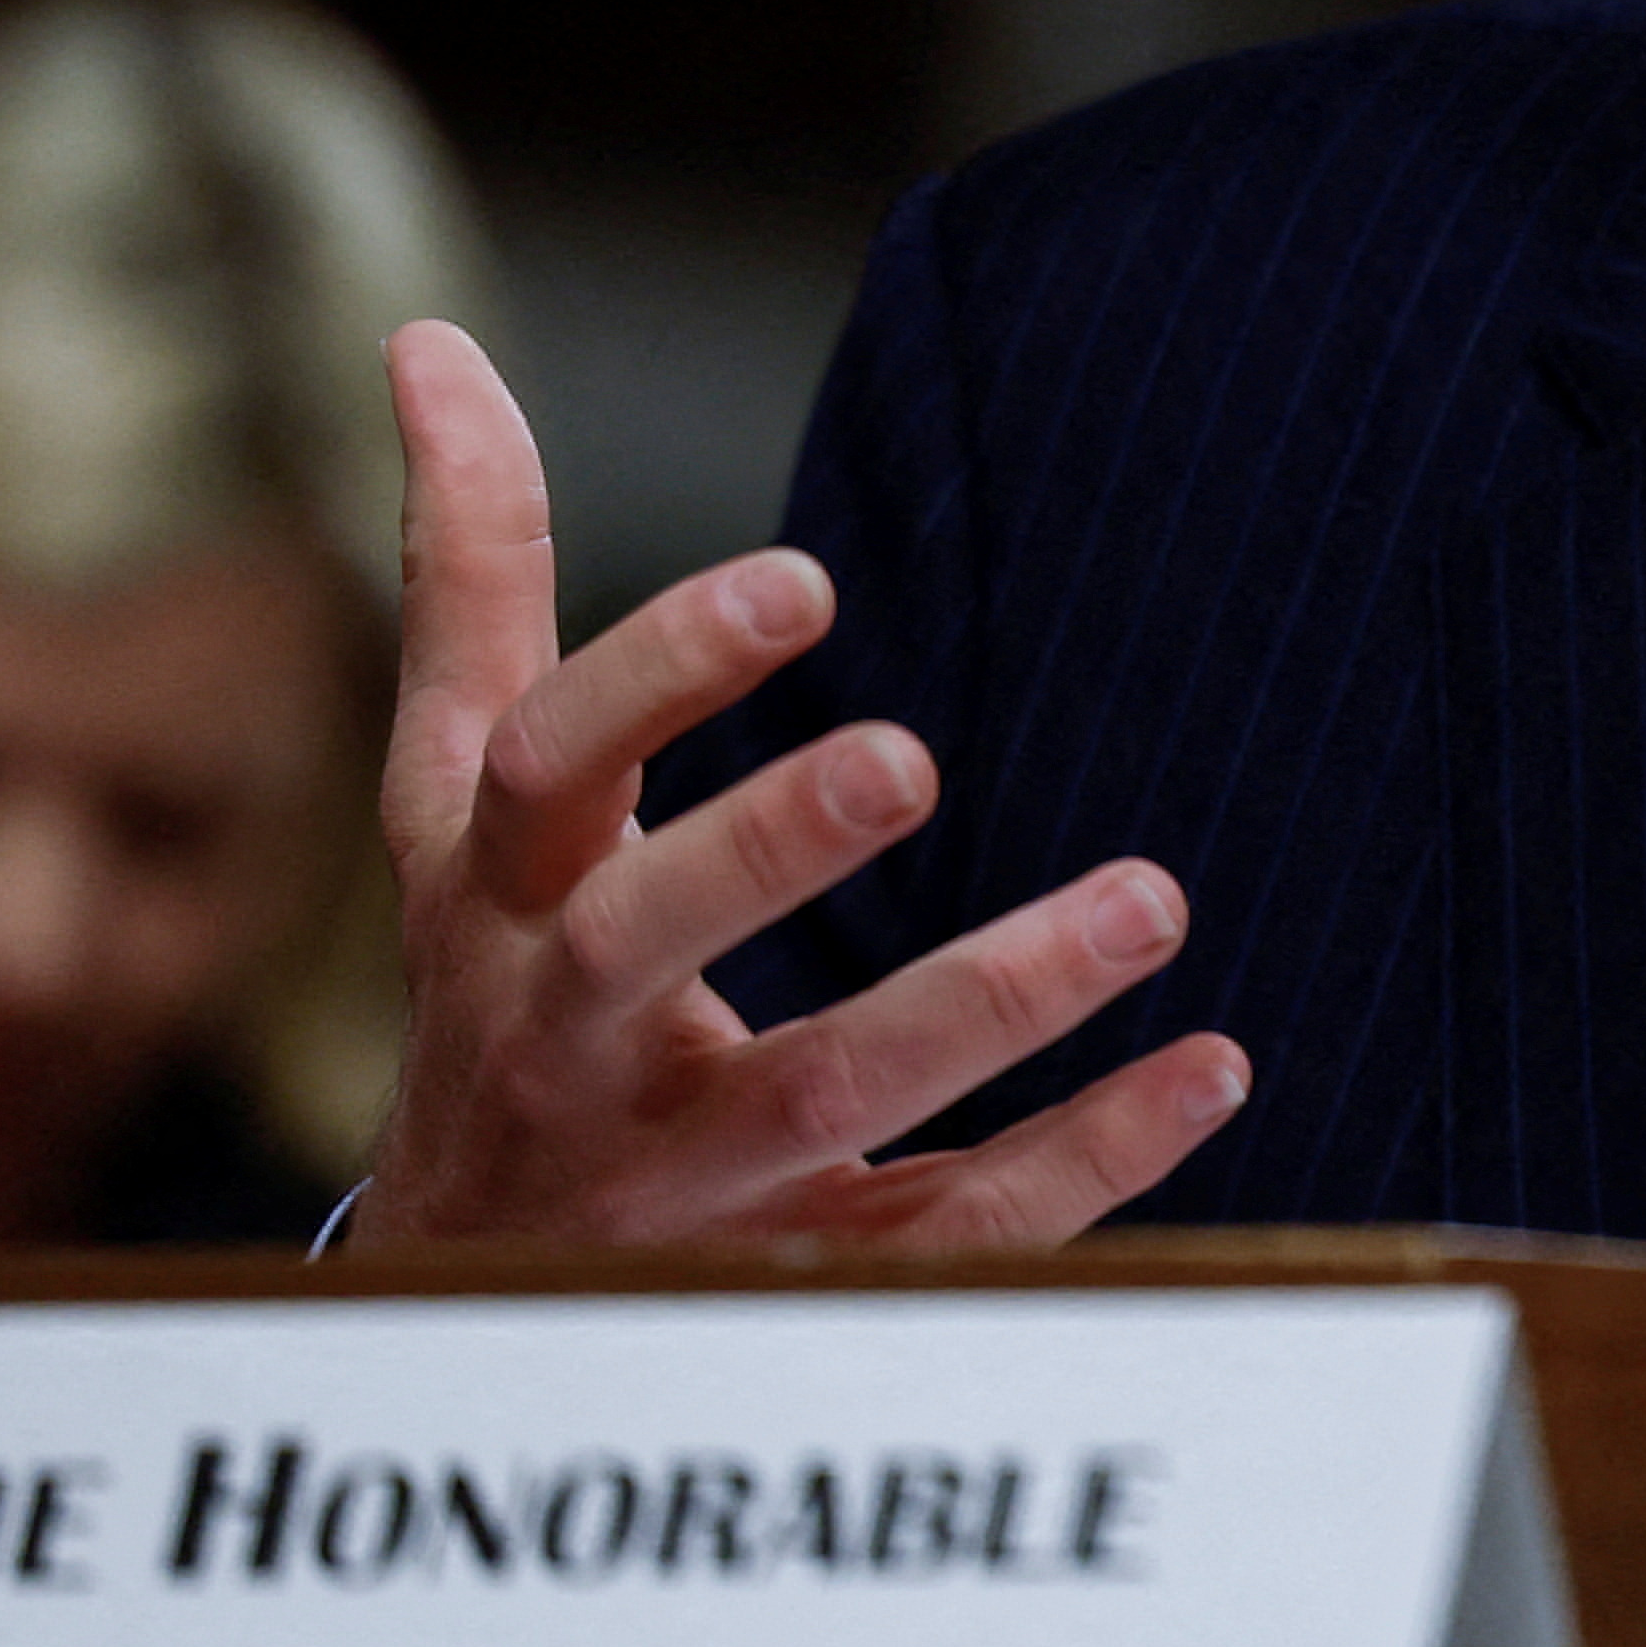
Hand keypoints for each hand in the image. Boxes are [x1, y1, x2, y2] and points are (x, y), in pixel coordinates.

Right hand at [351, 321, 1249, 1246]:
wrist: (464, 1300)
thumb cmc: (490, 986)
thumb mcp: (457, 799)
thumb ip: (473, 579)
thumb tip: (432, 346)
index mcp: (498, 905)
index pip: (543, 771)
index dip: (657, 673)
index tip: (804, 578)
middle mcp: (570, 1048)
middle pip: (641, 945)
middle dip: (765, 852)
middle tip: (910, 754)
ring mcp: (681, 1185)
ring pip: (825, 1101)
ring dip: (987, 1002)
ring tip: (1150, 899)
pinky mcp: (802, 1285)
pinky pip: (951, 1236)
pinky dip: (1086, 1162)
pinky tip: (1213, 1070)